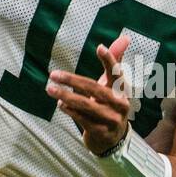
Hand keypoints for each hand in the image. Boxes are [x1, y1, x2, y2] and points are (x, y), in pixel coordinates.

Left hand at [46, 33, 131, 154]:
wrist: (113, 139)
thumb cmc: (109, 104)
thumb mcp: (112, 84)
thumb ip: (115, 60)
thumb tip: (125, 37)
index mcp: (122, 89)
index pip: (117, 72)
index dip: (109, 60)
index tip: (99, 47)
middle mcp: (120, 103)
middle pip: (95, 89)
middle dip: (72, 80)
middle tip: (53, 74)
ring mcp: (112, 119)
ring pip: (87, 105)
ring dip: (66, 96)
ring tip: (50, 88)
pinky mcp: (102, 132)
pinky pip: (83, 119)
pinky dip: (70, 111)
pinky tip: (60, 104)